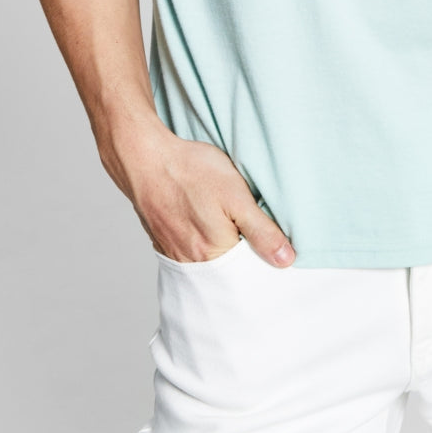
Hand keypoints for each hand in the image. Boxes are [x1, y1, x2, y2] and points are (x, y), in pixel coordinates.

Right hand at [99, 117, 295, 268]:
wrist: (145, 158)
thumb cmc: (191, 172)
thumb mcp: (236, 196)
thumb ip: (261, 231)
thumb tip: (286, 261)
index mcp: (214, 254)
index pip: (248, 274)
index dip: (263, 262)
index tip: (274, 250)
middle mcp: (192, 262)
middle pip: (227, 273)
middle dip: (242, 261)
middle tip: (251, 236)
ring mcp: (174, 253)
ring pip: (208, 264)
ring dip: (222, 253)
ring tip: (229, 232)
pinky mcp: (164, 241)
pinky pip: (189, 254)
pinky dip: (202, 247)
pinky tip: (206, 228)